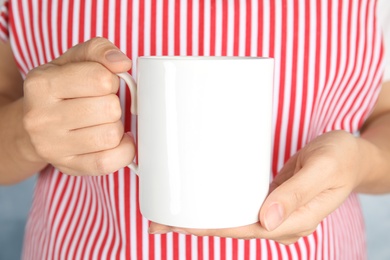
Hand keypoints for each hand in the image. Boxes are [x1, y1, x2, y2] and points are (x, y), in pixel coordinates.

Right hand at [23, 37, 135, 175]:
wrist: (33, 125)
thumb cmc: (60, 90)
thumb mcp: (73, 61)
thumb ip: (98, 51)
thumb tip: (121, 62)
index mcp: (41, 84)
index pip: (102, 79)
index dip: (111, 80)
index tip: (102, 84)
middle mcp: (41, 117)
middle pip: (110, 109)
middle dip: (113, 105)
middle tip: (101, 105)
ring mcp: (52, 146)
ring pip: (111, 136)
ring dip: (115, 127)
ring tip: (102, 122)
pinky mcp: (68, 166)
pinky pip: (109, 162)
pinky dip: (122, 150)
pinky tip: (114, 141)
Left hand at [149, 130, 365, 243]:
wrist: (352, 155)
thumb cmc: (341, 158)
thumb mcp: (324, 170)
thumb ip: (297, 195)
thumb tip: (267, 220)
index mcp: (292, 221)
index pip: (242, 229)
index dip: (209, 228)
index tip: (178, 224)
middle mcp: (279, 220)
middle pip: (229, 227)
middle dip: (194, 225)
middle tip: (158, 220)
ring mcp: (273, 210)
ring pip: (230, 218)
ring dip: (201, 215)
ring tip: (169, 211)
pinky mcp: (269, 197)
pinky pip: (238, 205)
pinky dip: (216, 203)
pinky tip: (199, 198)